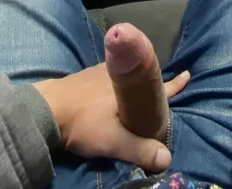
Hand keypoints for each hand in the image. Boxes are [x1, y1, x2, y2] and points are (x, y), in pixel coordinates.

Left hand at [33, 63, 189, 171]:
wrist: (44, 108)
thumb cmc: (83, 121)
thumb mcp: (113, 140)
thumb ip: (140, 150)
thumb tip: (168, 159)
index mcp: (129, 87)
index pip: (158, 85)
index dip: (174, 84)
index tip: (187, 74)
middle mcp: (117, 73)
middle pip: (142, 77)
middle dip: (152, 83)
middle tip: (160, 89)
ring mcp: (99, 72)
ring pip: (124, 76)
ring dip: (133, 83)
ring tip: (137, 91)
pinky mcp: (84, 76)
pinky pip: (108, 77)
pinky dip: (115, 83)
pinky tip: (109, 92)